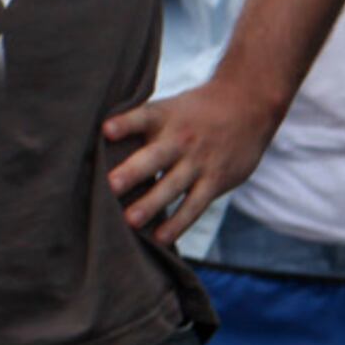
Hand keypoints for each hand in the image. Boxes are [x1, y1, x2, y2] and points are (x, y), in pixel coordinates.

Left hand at [105, 75, 281, 247]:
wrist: (247, 107)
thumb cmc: (192, 112)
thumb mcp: (168, 108)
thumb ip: (139, 125)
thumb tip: (98, 144)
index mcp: (163, 117)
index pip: (142, 118)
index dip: (124, 124)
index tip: (106, 131)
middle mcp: (180, 139)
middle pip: (155, 156)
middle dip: (133, 171)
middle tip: (110, 186)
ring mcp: (199, 161)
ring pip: (173, 185)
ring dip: (152, 204)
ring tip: (130, 221)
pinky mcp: (216, 181)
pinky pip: (195, 205)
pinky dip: (178, 222)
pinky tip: (161, 237)